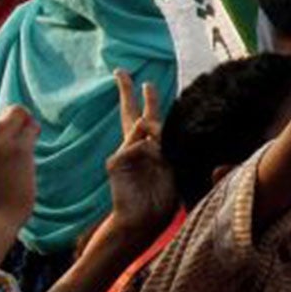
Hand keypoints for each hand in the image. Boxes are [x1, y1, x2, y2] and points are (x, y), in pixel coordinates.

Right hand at [105, 71, 175, 238]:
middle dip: (127, 91)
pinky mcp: (115, 161)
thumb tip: (147, 122)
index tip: (148, 84)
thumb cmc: (163, 197)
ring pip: (142, 126)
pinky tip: (149, 163)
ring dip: (158, 136)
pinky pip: (136, 144)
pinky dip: (146, 150)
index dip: (149, 100)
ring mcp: (124, 152)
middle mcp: (136, 146)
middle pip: (130, 112)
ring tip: (162, 158)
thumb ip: (167, 141)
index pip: (150, 116)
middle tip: (121, 71)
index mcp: (152, 146)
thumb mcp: (175, 163)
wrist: (145, 220)